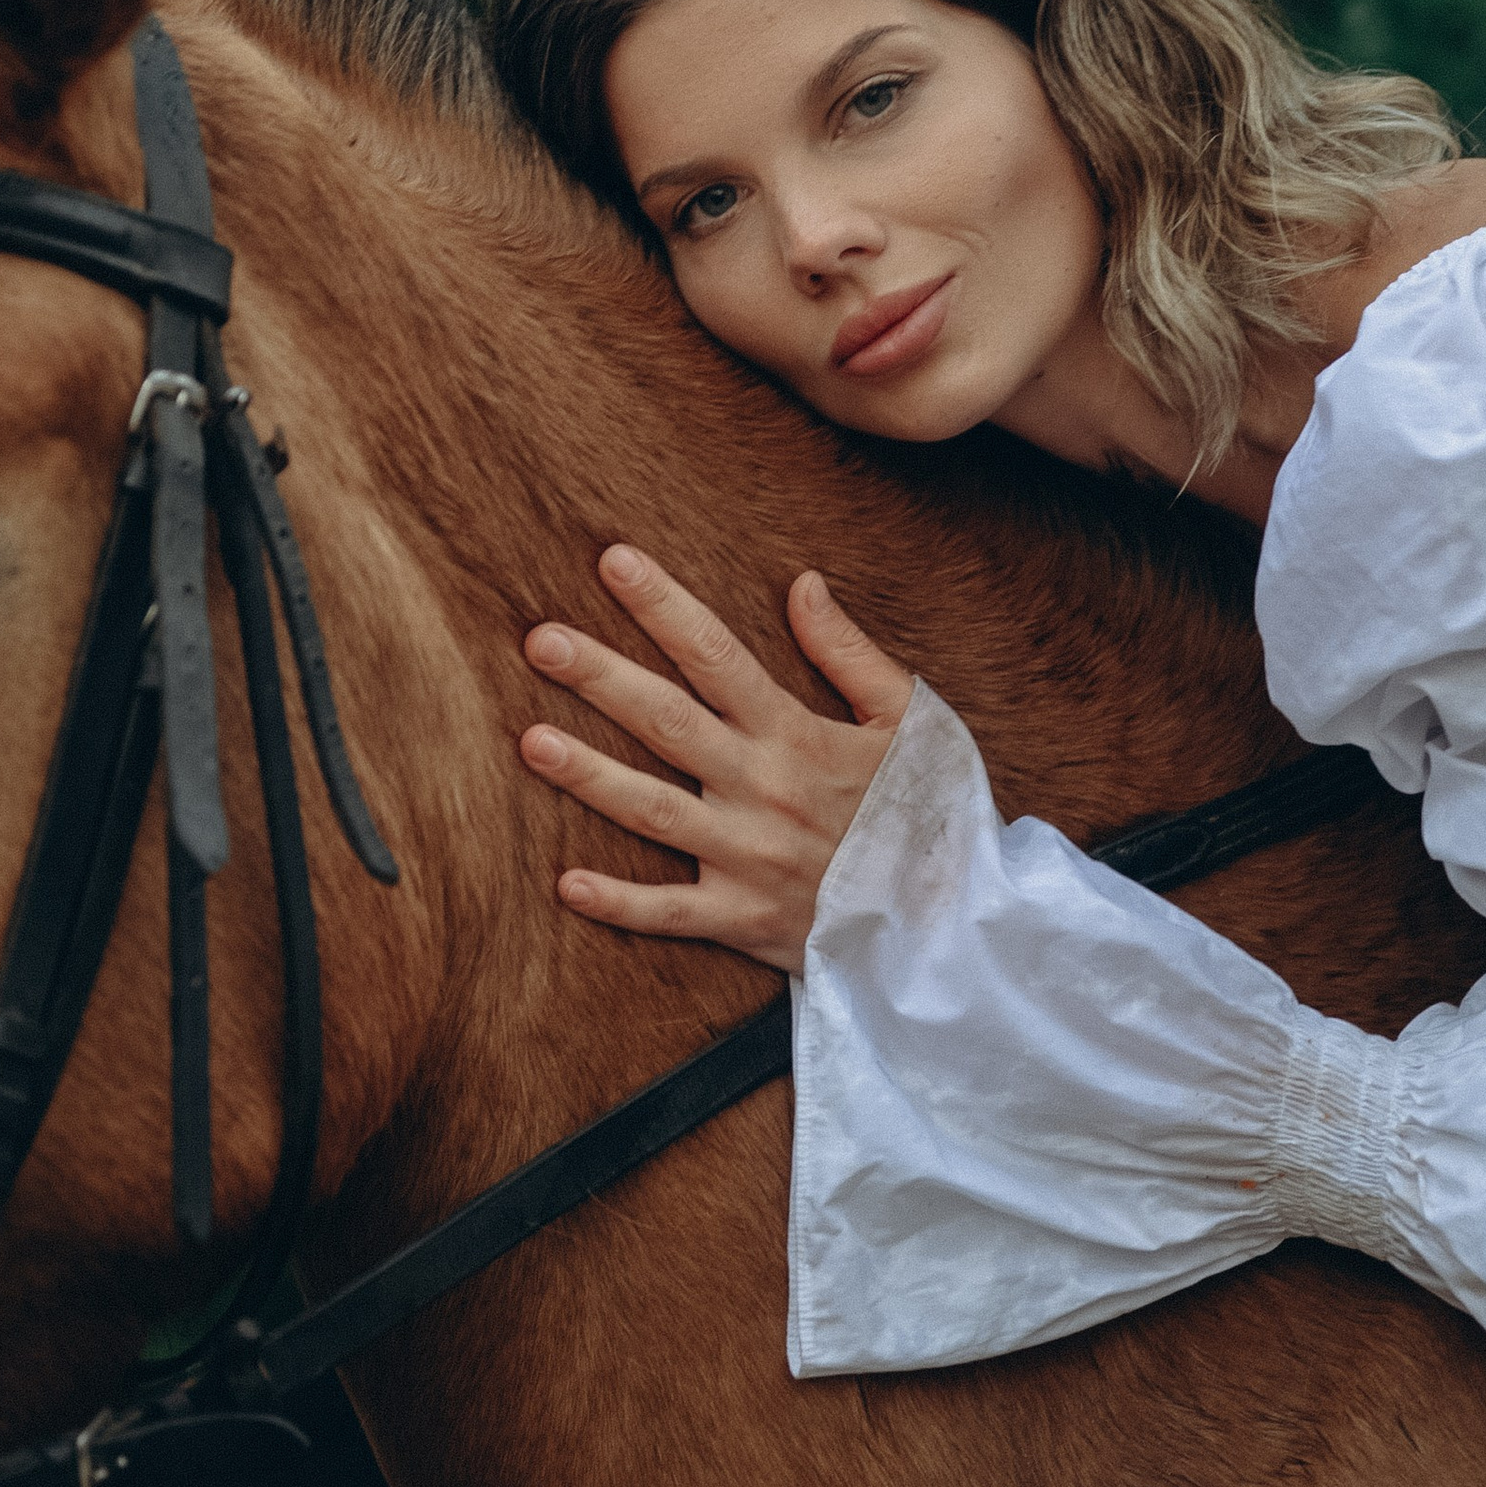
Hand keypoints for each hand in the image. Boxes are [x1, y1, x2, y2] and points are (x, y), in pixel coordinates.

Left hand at [518, 546, 914, 971]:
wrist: (955, 924)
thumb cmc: (933, 813)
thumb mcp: (911, 721)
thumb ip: (852, 654)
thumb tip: (802, 583)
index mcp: (799, 737)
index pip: (718, 657)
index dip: (664, 607)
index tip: (614, 562)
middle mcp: (761, 791)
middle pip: (667, 723)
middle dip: (601, 677)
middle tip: (539, 639)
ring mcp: (747, 858)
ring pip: (652, 812)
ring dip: (588, 777)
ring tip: (530, 740)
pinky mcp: (741, 919)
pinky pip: (670, 913)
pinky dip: (618, 904)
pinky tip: (565, 884)